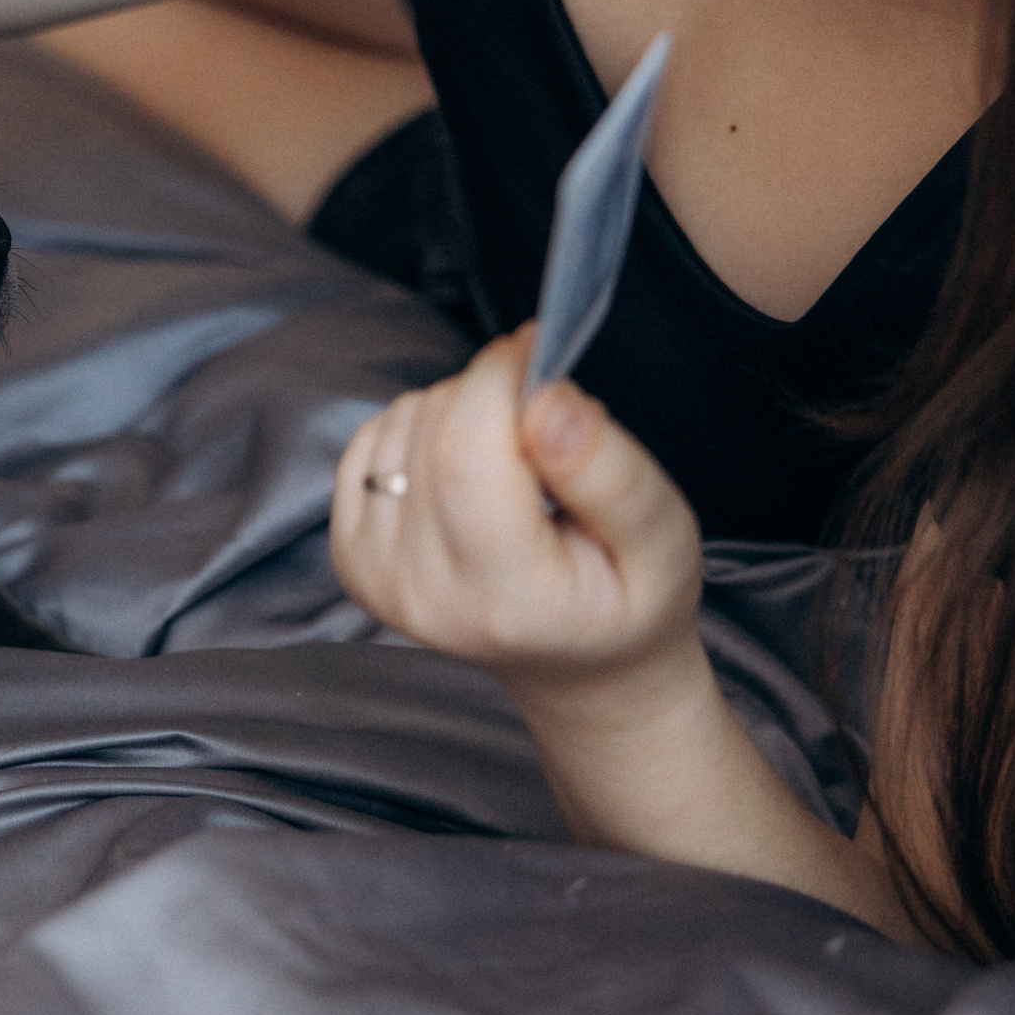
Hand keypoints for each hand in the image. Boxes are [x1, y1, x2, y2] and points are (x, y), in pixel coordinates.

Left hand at [331, 325, 705, 713]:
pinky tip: (466, 466)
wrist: (576, 664)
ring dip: (455, 410)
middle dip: (486, 388)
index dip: (496, 378)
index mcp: (504, 596)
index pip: (464, 456)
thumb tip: (548, 401)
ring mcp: (375, 577)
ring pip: (398, 425)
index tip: (540, 349)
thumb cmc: (627, 599)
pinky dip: (418, 429)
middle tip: (542, 414)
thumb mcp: (663, 539)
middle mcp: (421, 592)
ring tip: (512, 458)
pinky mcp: (350, 556)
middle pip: (429, 431)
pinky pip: (367, 442)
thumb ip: (610, 473)